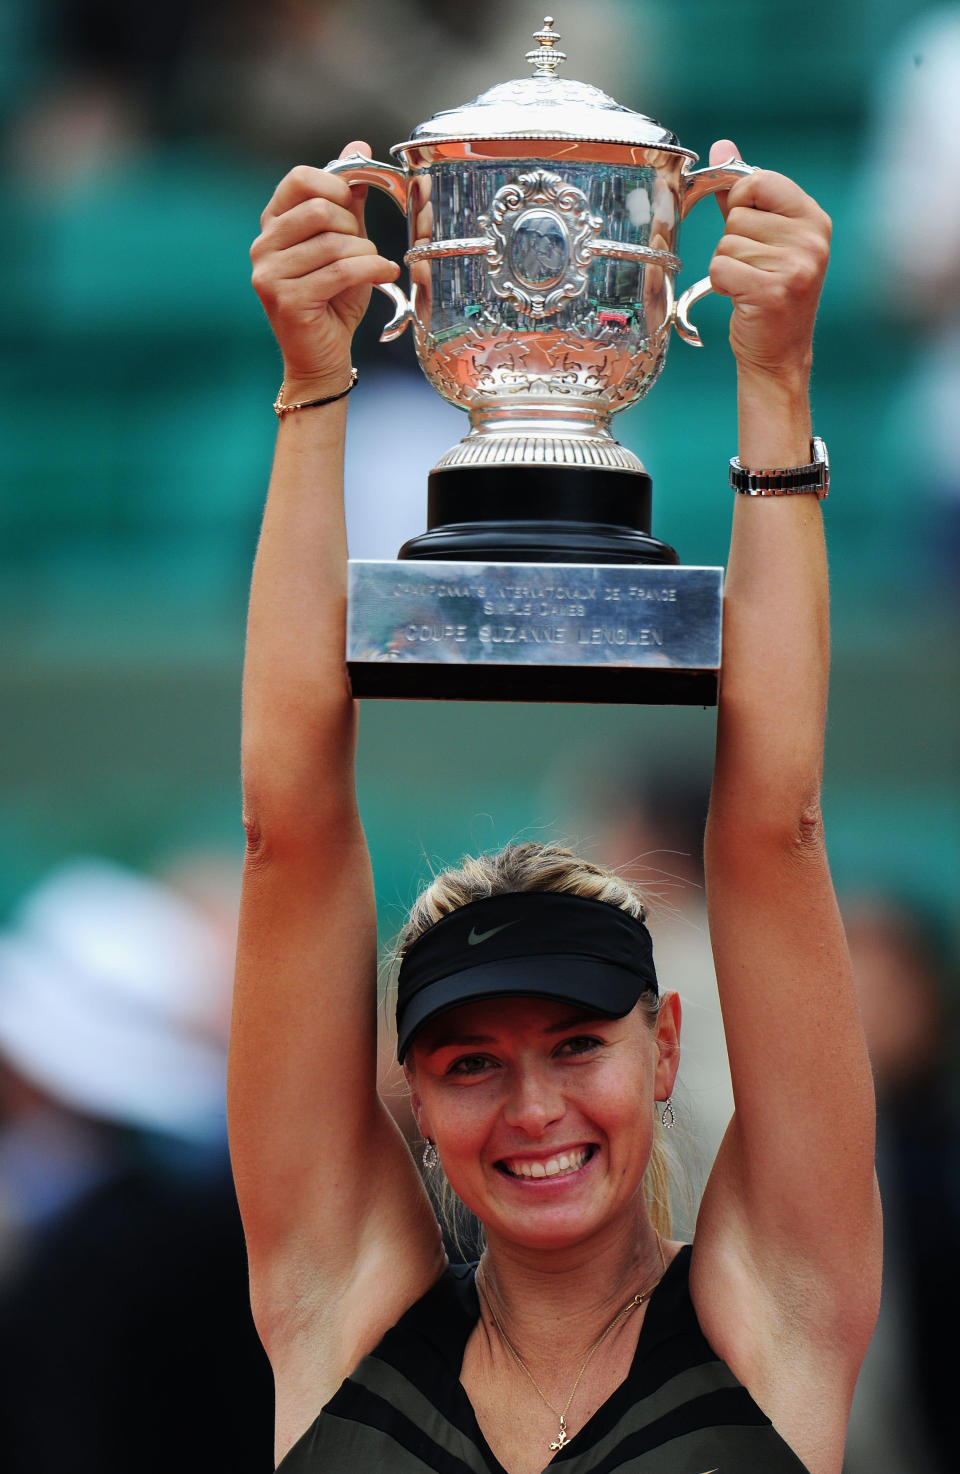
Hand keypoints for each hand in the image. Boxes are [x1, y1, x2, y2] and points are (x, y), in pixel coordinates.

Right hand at [250, 142, 400, 393]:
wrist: (321, 357)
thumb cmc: (333, 300)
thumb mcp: (345, 242)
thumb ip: (348, 199)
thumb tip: (359, 147)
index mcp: (273, 224)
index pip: (299, 178)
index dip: (335, 186)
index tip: (353, 207)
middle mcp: (263, 246)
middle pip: (318, 208)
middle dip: (353, 226)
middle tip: (364, 247)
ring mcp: (269, 274)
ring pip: (333, 242)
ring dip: (365, 253)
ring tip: (372, 267)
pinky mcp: (286, 300)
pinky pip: (339, 271)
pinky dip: (371, 270)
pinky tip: (384, 274)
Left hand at [708, 140, 830, 385]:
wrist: (779, 354)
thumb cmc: (768, 292)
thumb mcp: (764, 237)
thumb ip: (743, 193)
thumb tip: (723, 146)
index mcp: (814, 218)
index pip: (758, 180)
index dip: (740, 201)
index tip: (749, 228)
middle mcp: (812, 239)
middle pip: (737, 215)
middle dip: (733, 242)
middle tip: (753, 268)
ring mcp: (796, 266)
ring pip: (726, 243)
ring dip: (726, 265)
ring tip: (748, 284)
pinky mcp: (773, 292)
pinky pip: (720, 267)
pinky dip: (720, 284)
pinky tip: (741, 297)